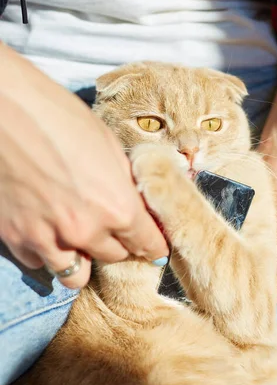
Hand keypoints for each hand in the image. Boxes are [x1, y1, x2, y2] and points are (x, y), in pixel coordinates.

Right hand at [0, 44, 168, 288]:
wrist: (5, 109)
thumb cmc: (58, 116)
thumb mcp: (107, 143)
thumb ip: (124, 180)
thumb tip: (136, 199)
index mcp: (116, 206)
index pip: (147, 243)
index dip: (153, 244)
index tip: (153, 244)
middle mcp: (85, 230)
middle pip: (115, 258)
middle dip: (119, 244)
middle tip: (113, 228)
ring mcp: (47, 238)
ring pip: (75, 275)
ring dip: (83, 259)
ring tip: (80, 238)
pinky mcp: (15, 237)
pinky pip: (40, 262)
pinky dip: (47, 252)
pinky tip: (47, 230)